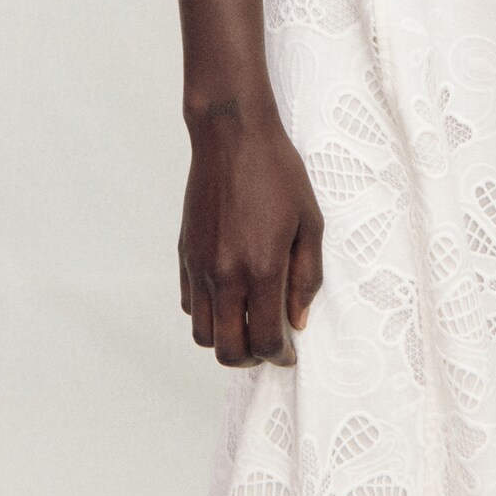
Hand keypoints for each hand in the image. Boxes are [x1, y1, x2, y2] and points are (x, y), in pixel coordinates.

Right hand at [179, 96, 323, 366]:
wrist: (233, 136)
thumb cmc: (278, 173)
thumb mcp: (310, 222)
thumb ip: (306, 276)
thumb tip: (298, 320)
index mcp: (262, 269)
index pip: (266, 340)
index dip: (281, 356)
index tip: (289, 352)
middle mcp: (226, 275)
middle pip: (229, 351)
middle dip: (251, 359)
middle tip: (268, 346)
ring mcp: (200, 266)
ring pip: (204, 334)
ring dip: (226, 339)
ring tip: (247, 324)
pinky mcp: (185, 254)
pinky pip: (190, 304)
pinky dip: (208, 314)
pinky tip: (229, 297)